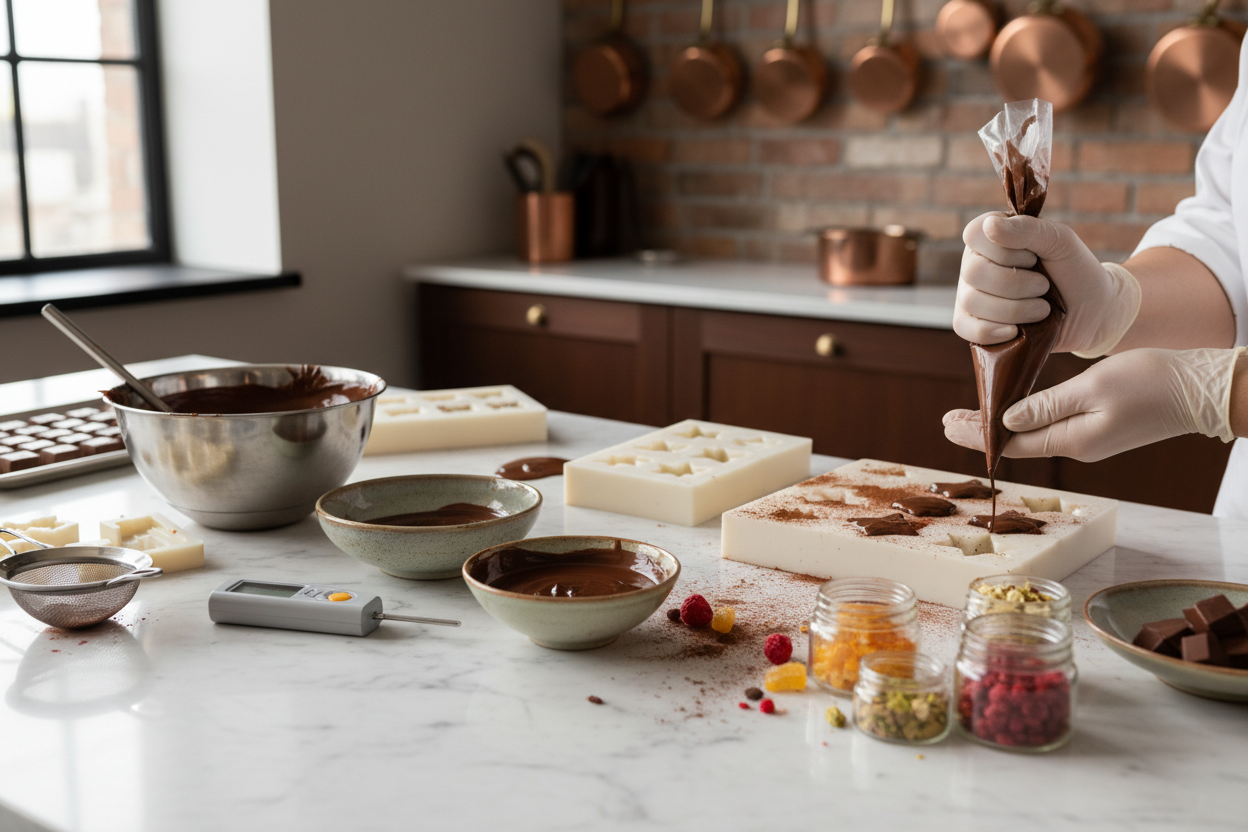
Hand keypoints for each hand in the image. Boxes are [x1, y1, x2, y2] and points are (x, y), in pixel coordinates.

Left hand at [943, 348, 1241, 462]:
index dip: (977, 435)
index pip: (1011, 443)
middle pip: (1017, 442)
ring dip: (1000, 425)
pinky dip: (1025, 419)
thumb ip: (1048, 405)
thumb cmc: (1151, 382)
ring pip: (1032, 435)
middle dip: (981, 431)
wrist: (1200, 390)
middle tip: (947, 421)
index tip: (948, 425)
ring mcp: (1089, 439)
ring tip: (970, 417)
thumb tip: (1007, 420)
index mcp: (1073, 439)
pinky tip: (1013, 411)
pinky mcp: (1099, 428)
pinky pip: (1051, 427)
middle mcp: (1077, 445)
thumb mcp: (1093, 388)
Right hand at [955, 212, 1139, 355]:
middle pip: (973, 272)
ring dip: (1014, 309)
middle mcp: (975, 265)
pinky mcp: (975, 326)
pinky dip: (993, 331)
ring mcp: (971, 296)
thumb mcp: (1060, 241)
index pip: (974, 235)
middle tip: (1044, 286)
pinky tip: (1016, 331)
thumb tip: (990, 225)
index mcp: (991, 239)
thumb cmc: (1074, 270)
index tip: (1033, 257)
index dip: (1004, 251)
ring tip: (1042, 309)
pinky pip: (965, 329)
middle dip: (1015, 284)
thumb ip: (1028, 229)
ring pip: (972, 302)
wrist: (1091, 312)